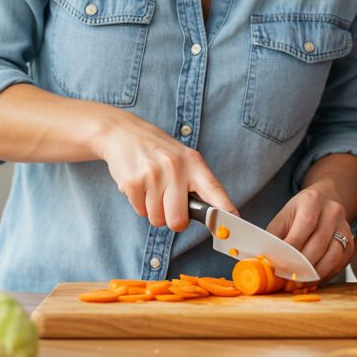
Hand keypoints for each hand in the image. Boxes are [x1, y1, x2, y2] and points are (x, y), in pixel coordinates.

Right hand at [94, 108, 237, 230]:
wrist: (123, 132)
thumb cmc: (157, 150)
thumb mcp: (182, 158)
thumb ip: (196, 183)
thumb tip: (213, 215)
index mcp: (193, 162)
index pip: (214, 190)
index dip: (224, 210)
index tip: (233, 224)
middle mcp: (175, 168)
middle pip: (178, 220)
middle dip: (174, 220)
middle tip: (168, 205)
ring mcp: (153, 175)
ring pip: (157, 219)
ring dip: (153, 211)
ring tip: (151, 188)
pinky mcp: (133, 182)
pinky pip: (140, 212)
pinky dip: (139, 205)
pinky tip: (139, 185)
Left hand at [265, 187, 352, 282]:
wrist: (322, 205)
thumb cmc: (297, 215)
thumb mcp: (283, 219)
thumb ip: (274, 238)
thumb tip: (263, 262)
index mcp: (312, 200)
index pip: (304, 227)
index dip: (291, 250)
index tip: (279, 266)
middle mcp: (333, 211)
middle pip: (318, 243)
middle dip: (301, 266)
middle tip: (287, 281)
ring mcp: (345, 227)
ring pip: (332, 256)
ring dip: (314, 274)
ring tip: (298, 285)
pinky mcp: (351, 244)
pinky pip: (339, 263)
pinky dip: (325, 275)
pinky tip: (311, 280)